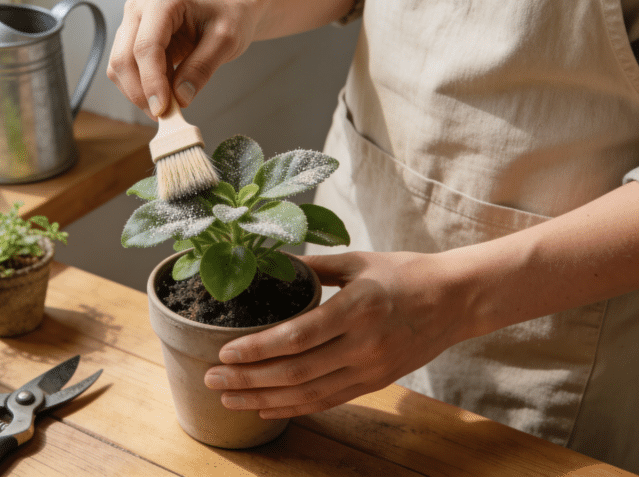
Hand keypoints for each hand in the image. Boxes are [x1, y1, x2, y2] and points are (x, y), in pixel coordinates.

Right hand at [106, 0, 262, 117]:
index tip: (162, 109)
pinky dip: (140, 87)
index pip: (146, 47)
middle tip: (163, 114)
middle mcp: (139, 8)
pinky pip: (125, 69)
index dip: (151, 82)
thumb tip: (179, 97)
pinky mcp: (132, 38)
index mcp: (162, 0)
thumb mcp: (226, 41)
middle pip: (123, 58)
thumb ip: (202, 68)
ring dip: (138, 92)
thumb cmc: (229, 15)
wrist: (229, 5)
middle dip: (140, 92)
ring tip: (167, 103)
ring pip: (119, 67)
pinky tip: (162, 92)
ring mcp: (132, 22)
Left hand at [204, 251, 470, 418]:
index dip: (257, 350)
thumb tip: (271, 262)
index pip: (296, 337)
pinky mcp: (375, 383)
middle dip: (248, 379)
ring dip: (263, 400)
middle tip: (212, 379)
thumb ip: (313, 265)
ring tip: (228, 399)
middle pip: (295, 372)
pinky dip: (293, 408)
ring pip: (308, 394)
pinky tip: (264, 409)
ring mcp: (370, 369)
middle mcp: (363, 345)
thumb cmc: (404, 274)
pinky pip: (327, 401)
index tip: (224, 353)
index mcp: (356, 309)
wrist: (455, 301)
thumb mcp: (358, 260)